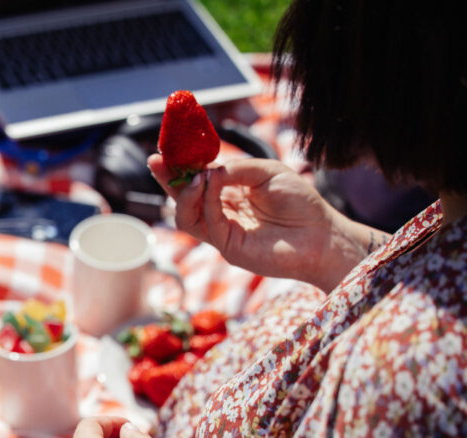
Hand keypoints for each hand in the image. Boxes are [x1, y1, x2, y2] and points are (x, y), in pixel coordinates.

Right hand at [149, 154, 362, 289]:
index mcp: (229, 194)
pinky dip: (206, 200)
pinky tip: (211, 184)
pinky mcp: (228, 247)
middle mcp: (221, 214)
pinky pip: (207, 223)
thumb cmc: (300, 203)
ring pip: (186, 217)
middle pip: (182, 199)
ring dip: (184, 194)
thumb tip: (207, 170)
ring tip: (196, 176)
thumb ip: (236, 169)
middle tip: (156, 161)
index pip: (196, 181)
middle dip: (167, 180)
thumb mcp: (267, 172)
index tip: (165, 151)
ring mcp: (222, 232)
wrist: (322, 235)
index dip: (179, 167)